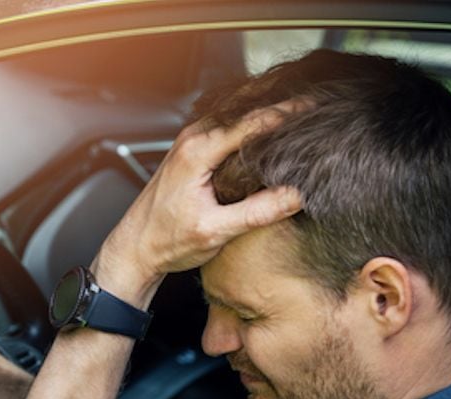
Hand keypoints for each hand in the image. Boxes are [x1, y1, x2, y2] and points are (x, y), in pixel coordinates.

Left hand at [95, 103, 305, 301]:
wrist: (135, 248)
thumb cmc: (165, 241)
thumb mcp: (215, 231)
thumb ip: (256, 212)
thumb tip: (297, 196)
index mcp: (197, 152)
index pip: (251, 122)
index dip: (287, 113)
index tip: (315, 107)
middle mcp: (192, 138)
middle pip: (244, 106)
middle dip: (280, 99)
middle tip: (316, 98)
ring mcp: (190, 141)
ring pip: (235, 112)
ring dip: (266, 105)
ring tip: (302, 105)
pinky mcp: (192, 150)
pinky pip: (227, 124)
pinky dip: (251, 119)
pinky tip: (271, 125)